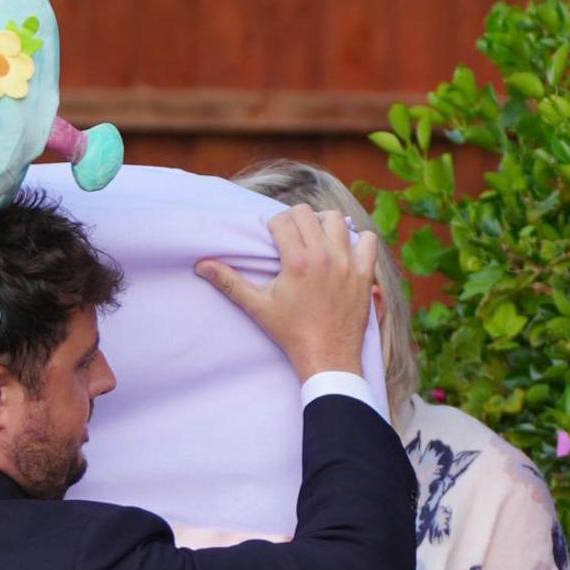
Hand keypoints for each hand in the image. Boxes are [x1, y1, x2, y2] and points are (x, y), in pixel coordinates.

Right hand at [198, 205, 382, 385]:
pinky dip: (358, 239)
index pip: (284, 220)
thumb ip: (230, 282)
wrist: (327, 356)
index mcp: (297, 261)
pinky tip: (345, 250)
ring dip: (324, 224)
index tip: (274, 238)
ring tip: (317, 238)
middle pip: (308, 213)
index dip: (274, 225)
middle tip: (292, 237)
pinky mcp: (364, 272)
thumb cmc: (291, 332)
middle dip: (296, 220)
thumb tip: (201, 265)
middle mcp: (324, 256)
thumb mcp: (258, 306)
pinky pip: (368, 239)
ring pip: (338, 220)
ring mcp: (347, 262)